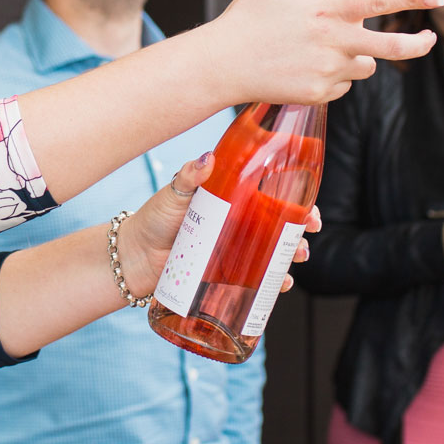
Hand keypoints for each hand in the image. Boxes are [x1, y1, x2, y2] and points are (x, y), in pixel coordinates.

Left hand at [116, 155, 320, 298]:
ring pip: (272, 253)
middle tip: (305, 238)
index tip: (310, 209)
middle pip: (280, 225)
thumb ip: (188, 176)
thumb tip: (206, 158)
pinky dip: (271, 283)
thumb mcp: (173, 194)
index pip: (272, 195)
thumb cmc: (152, 220)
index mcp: (231, 200)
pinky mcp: (226, 275)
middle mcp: (238, 224)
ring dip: (290, 257)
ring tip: (295, 260)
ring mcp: (233, 250)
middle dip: (299, 232)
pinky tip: (281, 285)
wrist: (133, 258)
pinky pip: (255, 279)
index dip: (297, 200)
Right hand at [202, 0, 440, 107]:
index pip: (382, 2)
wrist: (221, 63)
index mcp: (329, 9)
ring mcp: (327, 71)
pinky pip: (342, 87)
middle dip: (418, 44)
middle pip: (393, 47)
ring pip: (365, 67)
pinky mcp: (318, 95)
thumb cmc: (247, 16)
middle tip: (430, 39)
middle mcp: (334, 41)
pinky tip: (308, 68)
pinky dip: (334, 78)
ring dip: (358, 59)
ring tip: (326, 50)